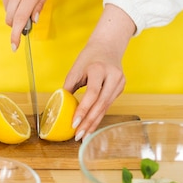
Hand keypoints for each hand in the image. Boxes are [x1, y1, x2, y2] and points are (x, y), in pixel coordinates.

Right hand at [0, 0, 51, 50]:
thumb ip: (40, 4)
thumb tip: (33, 20)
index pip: (21, 18)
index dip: (17, 34)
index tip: (14, 46)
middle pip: (11, 19)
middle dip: (16, 25)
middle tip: (23, 23)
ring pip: (8, 11)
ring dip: (14, 11)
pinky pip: (5, 1)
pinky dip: (11, 0)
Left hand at [63, 4, 135, 139]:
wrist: (107, 47)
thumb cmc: (89, 57)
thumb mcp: (76, 69)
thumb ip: (69, 87)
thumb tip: (60, 106)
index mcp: (99, 69)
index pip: (92, 93)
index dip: (83, 110)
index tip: (74, 123)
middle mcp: (113, 76)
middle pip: (101, 104)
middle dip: (89, 121)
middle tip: (78, 135)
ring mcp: (119, 82)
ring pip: (106, 107)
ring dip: (94, 122)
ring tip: (83, 134)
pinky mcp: (121, 88)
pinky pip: (108, 104)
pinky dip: (99, 115)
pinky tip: (91, 125)